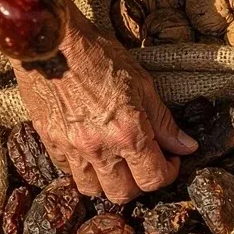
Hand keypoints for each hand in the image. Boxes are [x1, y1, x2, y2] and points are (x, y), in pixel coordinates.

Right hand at [16, 13, 195, 201]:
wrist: (51, 39)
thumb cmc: (99, 55)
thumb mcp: (142, 84)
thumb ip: (164, 122)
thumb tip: (186, 147)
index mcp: (128, 134)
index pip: (154, 179)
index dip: (168, 173)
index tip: (170, 160)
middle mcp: (99, 148)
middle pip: (123, 194)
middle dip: (139, 184)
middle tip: (144, 163)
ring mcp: (70, 147)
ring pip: (92, 189)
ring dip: (108, 182)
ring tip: (116, 162)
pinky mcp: (47, 140)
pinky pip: (66, 170)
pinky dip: (80, 168)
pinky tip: (90, 151)